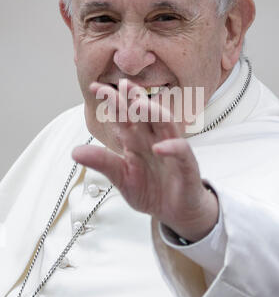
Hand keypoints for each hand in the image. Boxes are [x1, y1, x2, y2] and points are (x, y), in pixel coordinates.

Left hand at [72, 80, 218, 241]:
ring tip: (139, 104)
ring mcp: (171, 149)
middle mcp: (153, 139)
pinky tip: (158, 147)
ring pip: (165, 124)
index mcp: (135, 141)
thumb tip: (74, 151)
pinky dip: (171, 148)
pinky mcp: (186, 165)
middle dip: (133, 97)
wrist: (176, 212)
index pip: (122, 116)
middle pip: (145, 113)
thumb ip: (103, 162)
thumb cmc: (151, 191)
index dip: (111, 102)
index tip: (94, 87)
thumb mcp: (121, 178)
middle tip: (121, 83)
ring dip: (154, 113)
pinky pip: (181, 151)